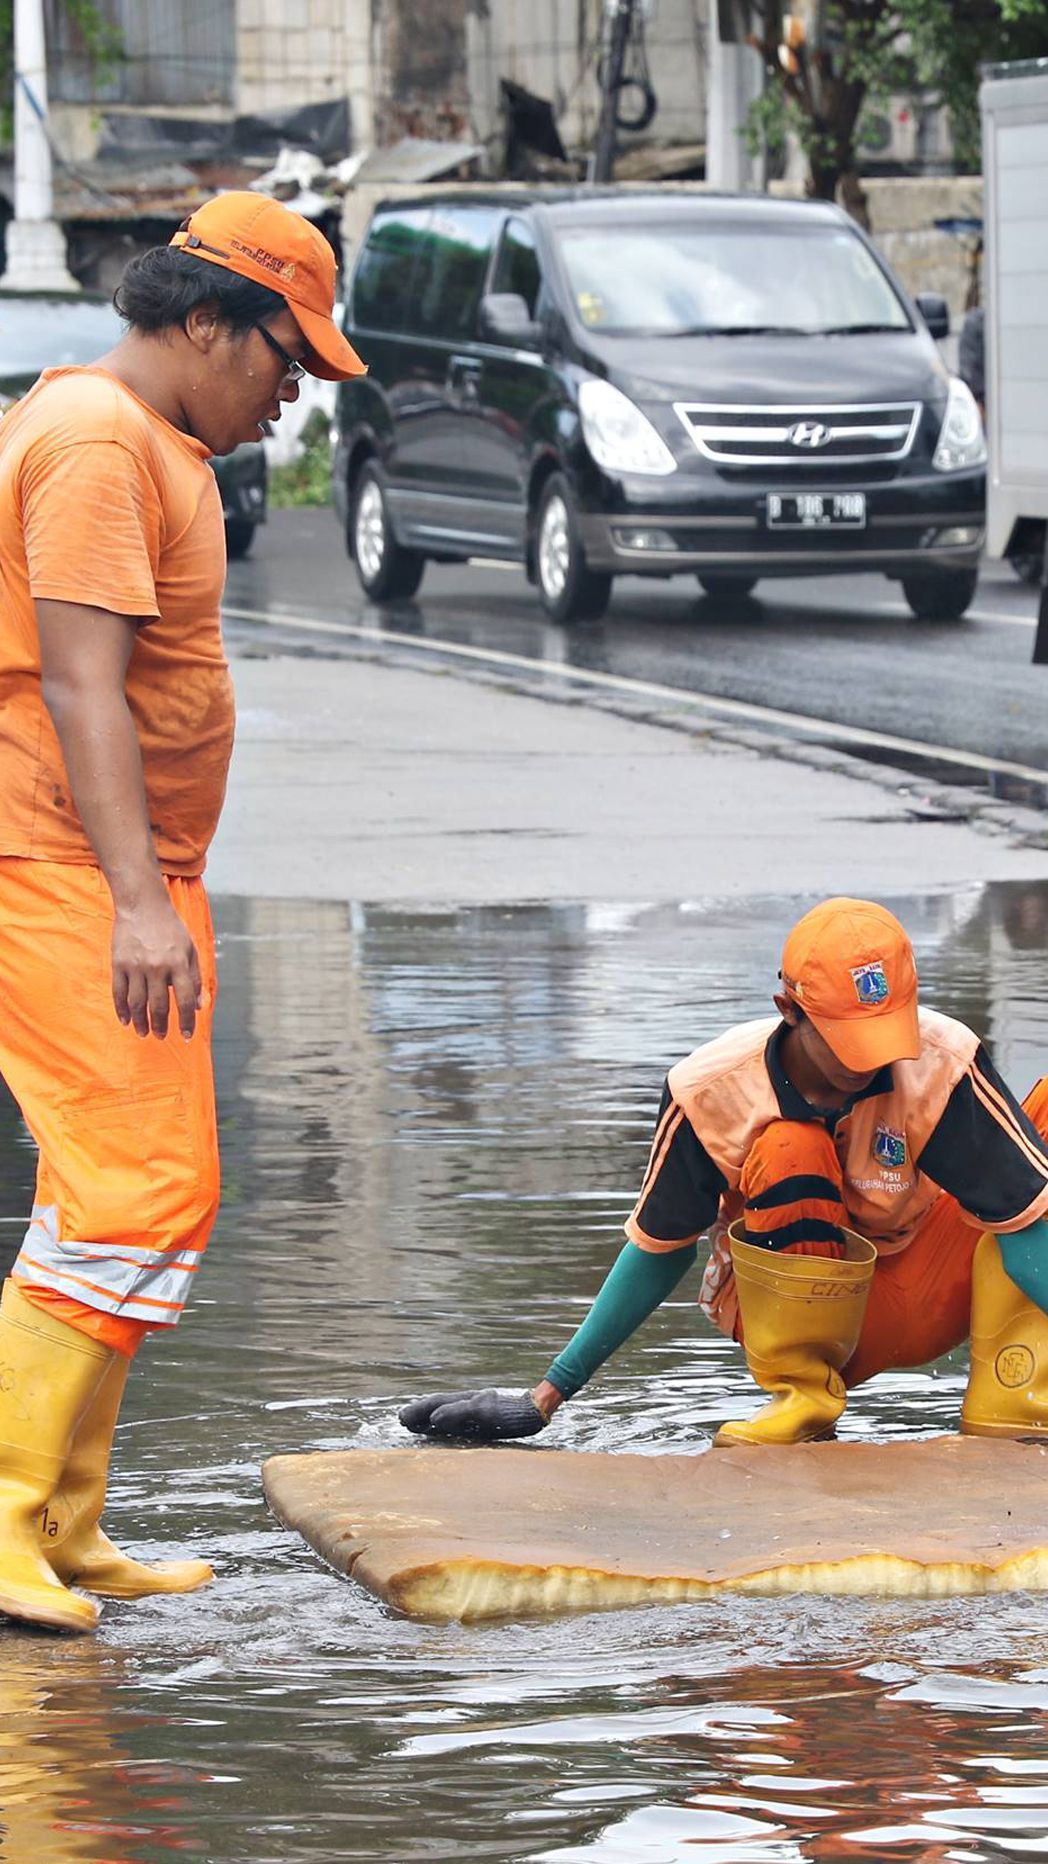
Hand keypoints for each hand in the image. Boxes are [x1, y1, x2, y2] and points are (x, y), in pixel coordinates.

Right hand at [112, 892, 201, 1039]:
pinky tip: (127, 1020)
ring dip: (141, 1022)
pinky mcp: (118, 963)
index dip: (186, 1021)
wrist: (143, 905)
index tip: (187, 1036)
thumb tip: (199, 1006)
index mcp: (178, 963)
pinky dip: (122, 1010)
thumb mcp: (190, 949)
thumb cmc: (171, 928)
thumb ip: (195, 977)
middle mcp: (157, 966)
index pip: (184, 1000)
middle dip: (160, 1026)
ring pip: (137, 1003)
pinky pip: (118, 993)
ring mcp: (135, 966)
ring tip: (144, 1033)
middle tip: (161, 1036)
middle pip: (158, 1006)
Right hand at [398, 1388, 549, 1440]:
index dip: (419, 1411)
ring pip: (447, 1413)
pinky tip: (444, 1429)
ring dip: (431, 1418)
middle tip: (403, 1420)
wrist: (534, 1412)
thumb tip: (434, 1418)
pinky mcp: (484, 1419)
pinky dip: (445, 1424)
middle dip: (421, 1413)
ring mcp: (476, 1410)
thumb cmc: (510, 1414)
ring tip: (416, 1424)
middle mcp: (468, 1403)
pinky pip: (458, 1421)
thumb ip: (458, 1413)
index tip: (402, 1418)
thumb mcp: (483, 1412)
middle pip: (439, 1407)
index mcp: (465, 1401)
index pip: (436, 1405)